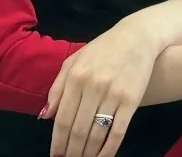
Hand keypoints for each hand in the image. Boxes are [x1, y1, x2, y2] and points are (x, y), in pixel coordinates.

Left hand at [45, 19, 159, 156]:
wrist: (138, 36)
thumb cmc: (103, 48)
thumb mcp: (74, 60)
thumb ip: (57, 87)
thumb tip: (44, 116)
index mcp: (75, 77)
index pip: (62, 119)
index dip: (57, 142)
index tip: (55, 156)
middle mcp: (92, 87)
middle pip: (78, 130)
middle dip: (71, 152)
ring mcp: (113, 94)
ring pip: (97, 133)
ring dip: (88, 153)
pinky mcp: (132, 99)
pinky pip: (118, 130)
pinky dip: (109, 149)